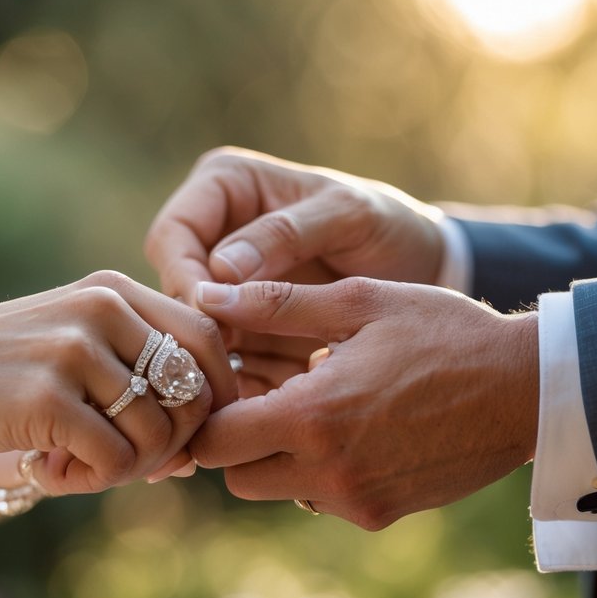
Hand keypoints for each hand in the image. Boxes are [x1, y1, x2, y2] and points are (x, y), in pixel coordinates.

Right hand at [0, 271, 236, 493]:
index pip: (207, 340)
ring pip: (157, 435)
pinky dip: (89, 481)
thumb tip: (195, 456)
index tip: (188, 435)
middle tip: (123, 462)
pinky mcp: (46, 396)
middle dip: (172, 445)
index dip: (215, 396)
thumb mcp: (74, 348)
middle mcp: (103, 309)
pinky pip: (114, 460)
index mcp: (115, 290)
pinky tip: (48, 472)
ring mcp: (74, 349)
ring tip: (74, 465)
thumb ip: (134, 383)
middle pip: (191, 394)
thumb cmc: (0, 370)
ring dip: (125, 470)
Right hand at [145, 147, 446, 393]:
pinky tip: (243, 410)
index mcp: (225, 187)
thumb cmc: (389, 225)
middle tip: (210, 367)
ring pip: (188, 331)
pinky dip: (229, 384)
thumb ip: (286, 235)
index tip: (207, 314)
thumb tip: (219, 270)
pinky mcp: (241, 329)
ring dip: (202, 365)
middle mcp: (213, 234)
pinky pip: (220, 359)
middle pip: (172, 288)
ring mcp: (224, 287)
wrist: (424, 267)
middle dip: (188, 329)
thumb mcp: (346, 216)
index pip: (174, 235)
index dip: (182, 277)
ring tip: (222, 398)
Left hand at [188, 278, 538, 529]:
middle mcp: (327, 471)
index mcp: (313, 415)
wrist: (527, 389)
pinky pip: (322, 499)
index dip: (210, 412)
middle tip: (267, 395)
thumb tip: (207, 297)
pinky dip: (322, 470)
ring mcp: (356, 500)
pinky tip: (356, 428)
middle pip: (236, 476)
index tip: (226, 382)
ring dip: (279, 456)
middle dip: (238, 440)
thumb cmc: (444, 332)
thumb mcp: (360, 301)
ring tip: (319, 405)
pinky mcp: (382, 515)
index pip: (215, 441)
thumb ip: (276, 303)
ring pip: (277, 490)